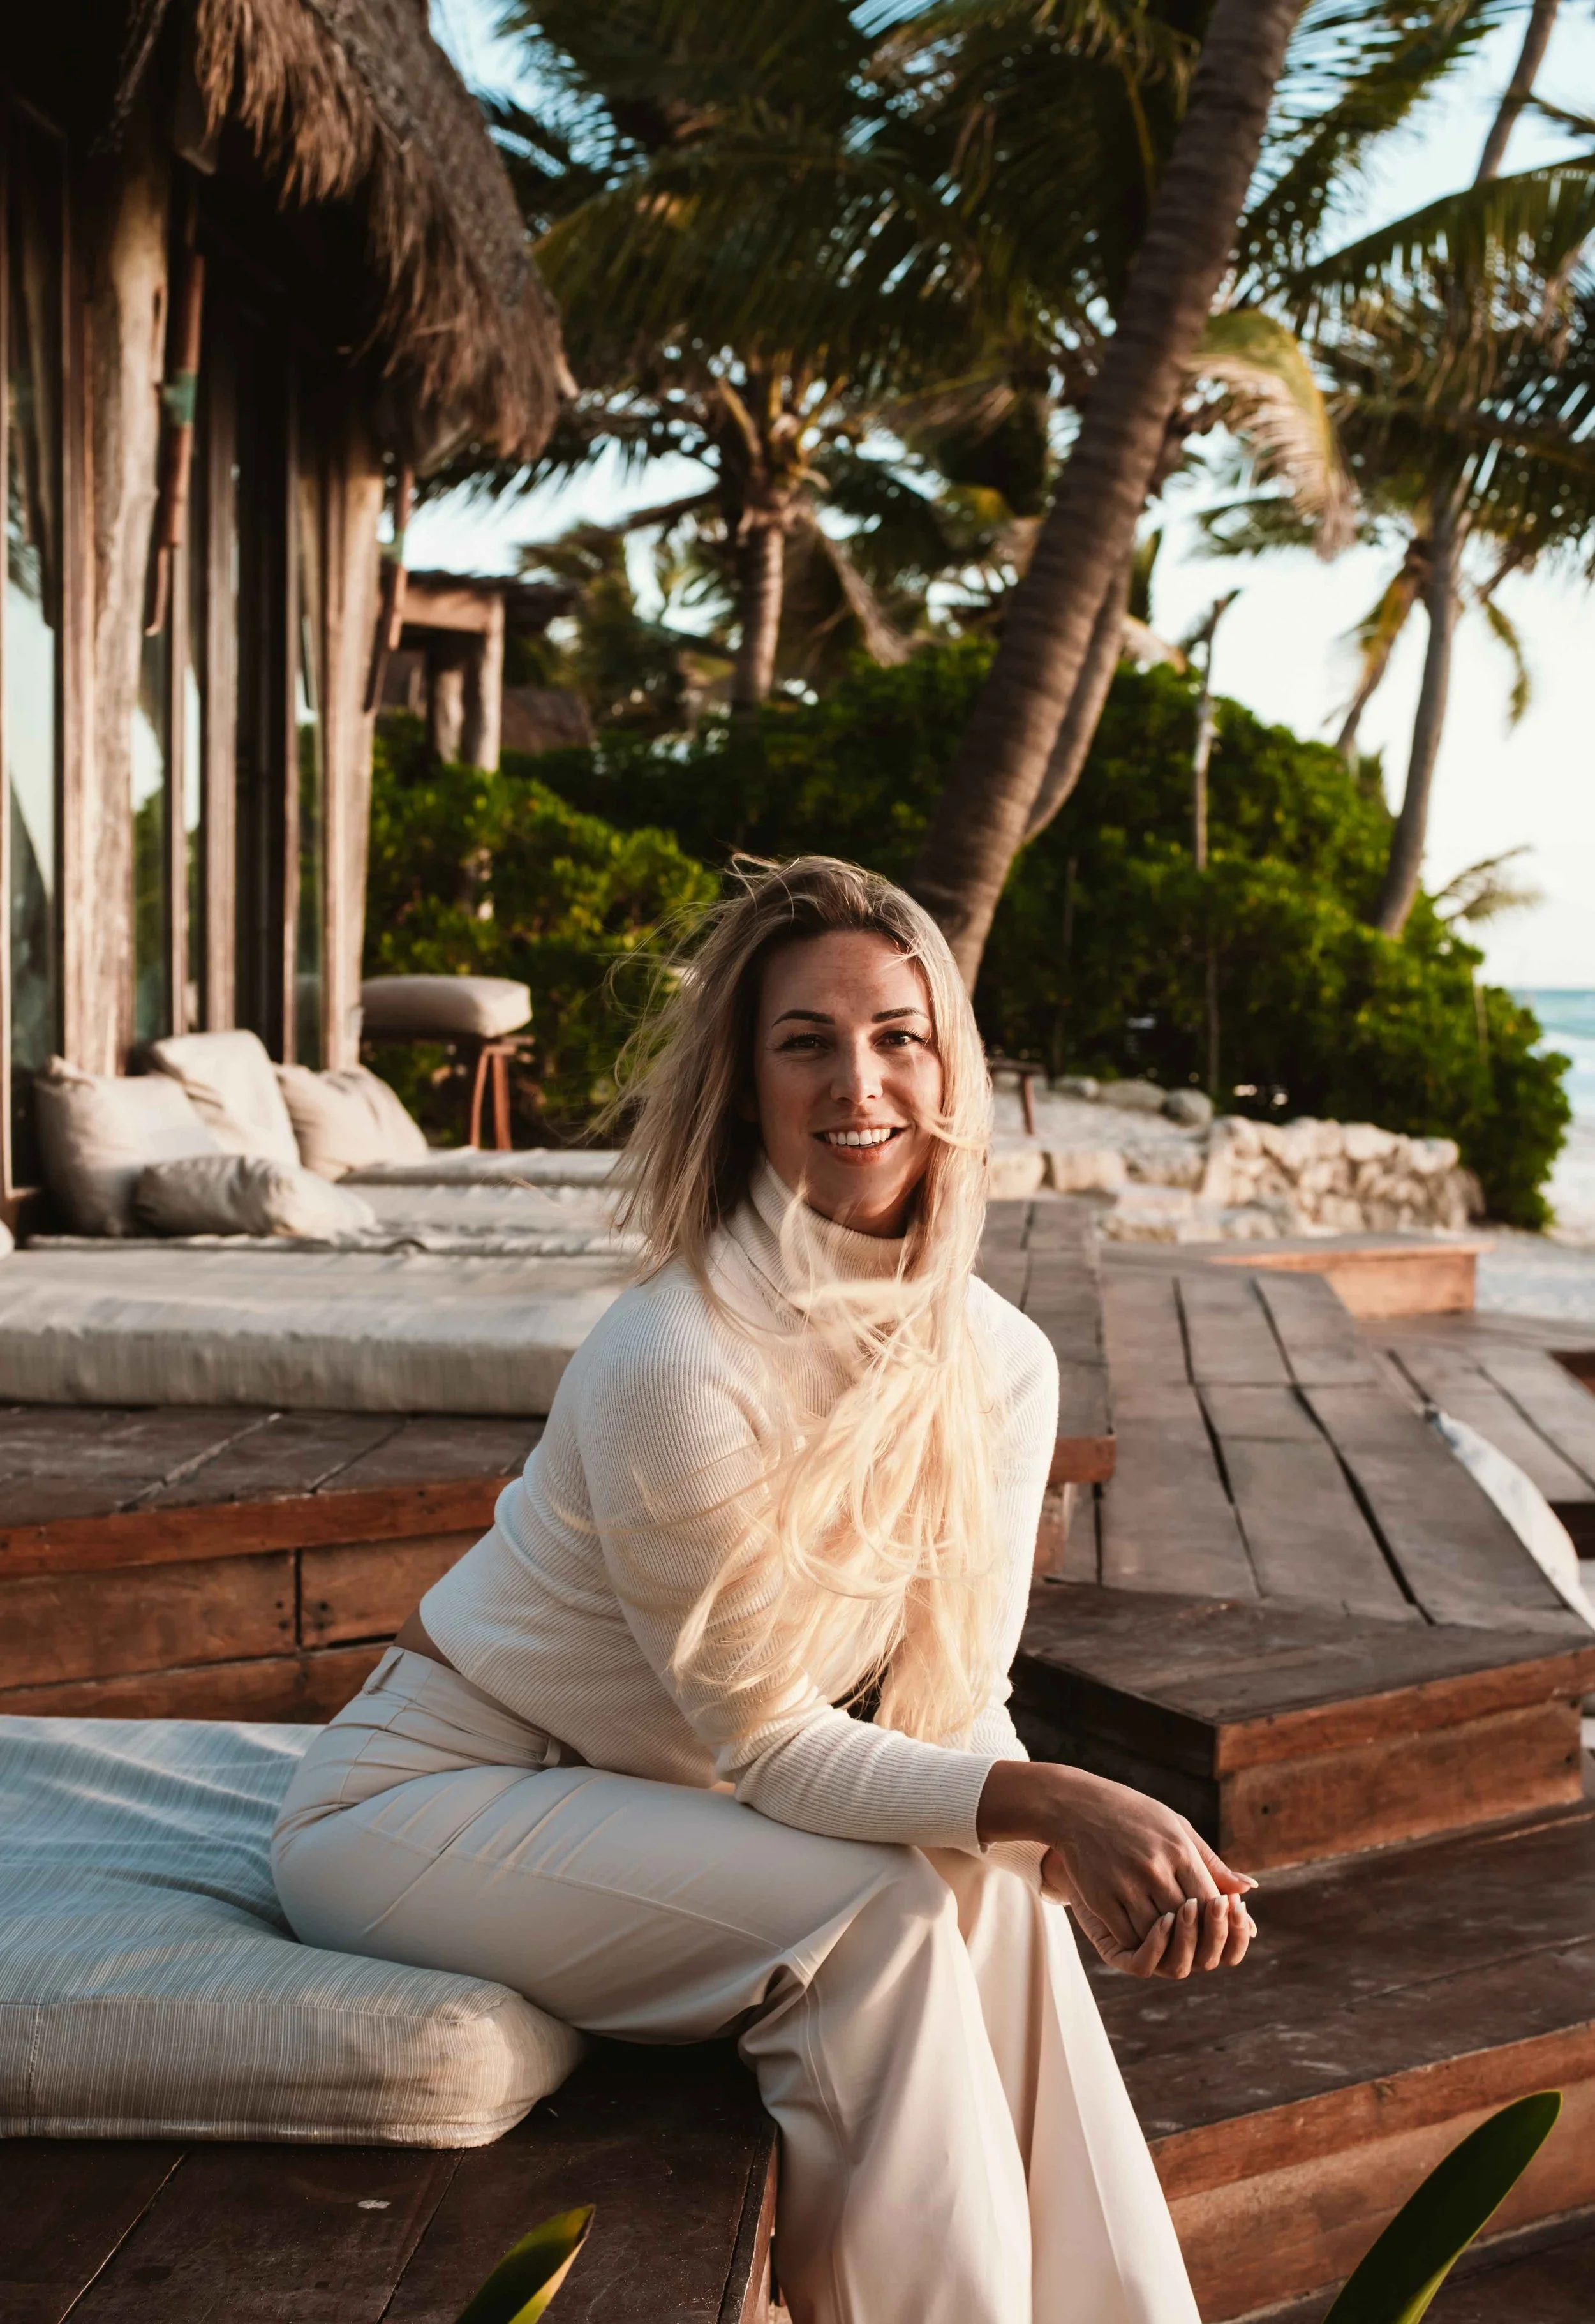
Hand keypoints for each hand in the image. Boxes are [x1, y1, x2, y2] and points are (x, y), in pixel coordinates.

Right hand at [978, 1760, 1255, 1976]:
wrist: (1074, 1805)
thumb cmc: (1133, 1814)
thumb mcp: (1176, 1826)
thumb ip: (1212, 1862)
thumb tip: (1248, 1891)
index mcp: (1178, 1849)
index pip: (1209, 1900)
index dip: (1216, 1918)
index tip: (1214, 1918)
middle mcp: (1154, 1868)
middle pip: (1187, 1921)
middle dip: (1195, 1933)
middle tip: (1195, 1934)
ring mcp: (1126, 1885)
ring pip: (1158, 1934)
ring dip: (1168, 1941)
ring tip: (1171, 1935)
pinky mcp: (1101, 1897)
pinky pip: (1127, 1936)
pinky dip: (1139, 1942)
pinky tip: (1143, 1933)